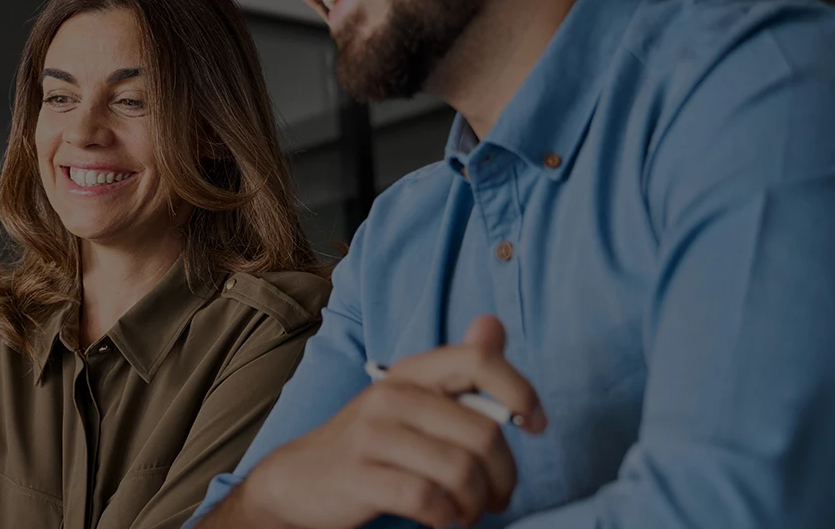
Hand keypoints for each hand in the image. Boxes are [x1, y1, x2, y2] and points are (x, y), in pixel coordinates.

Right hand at [232, 316, 546, 528]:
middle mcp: (392, 396)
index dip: (520, 391)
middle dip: (504, 476)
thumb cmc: (370, 443)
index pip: (478, 360)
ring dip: (477, 503)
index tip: (536, 425)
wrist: (299, 480)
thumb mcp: (410, 400)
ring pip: (461, 471)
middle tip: (498, 496)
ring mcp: (373, 436)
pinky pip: (428, 500)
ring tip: (469, 512)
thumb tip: (493, 324)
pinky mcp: (360, 476)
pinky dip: (447, 518)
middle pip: (483, 432)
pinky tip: (443, 519)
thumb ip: (457, 370)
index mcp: (410, 372)